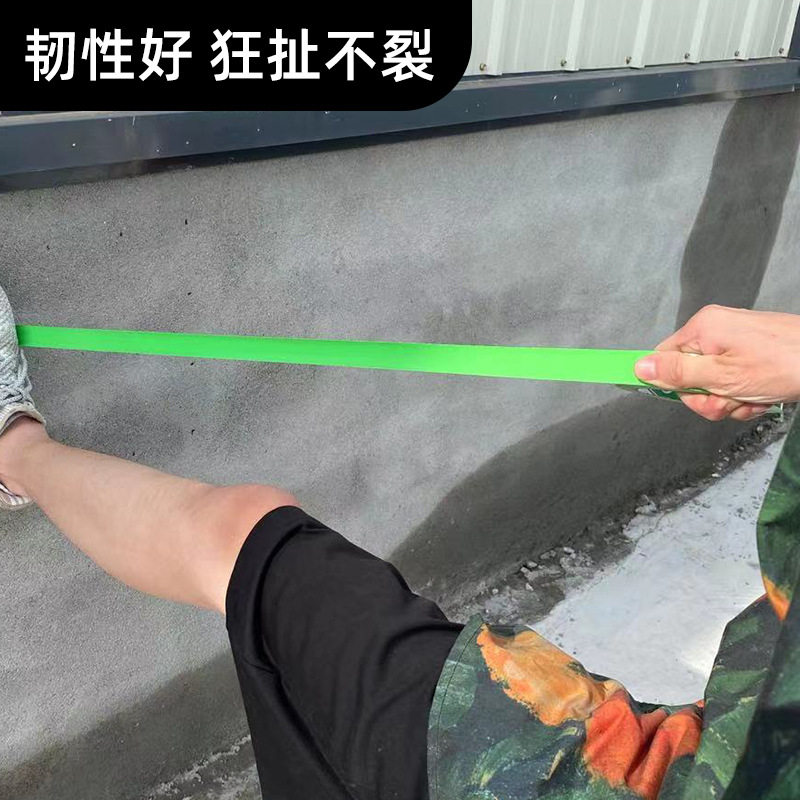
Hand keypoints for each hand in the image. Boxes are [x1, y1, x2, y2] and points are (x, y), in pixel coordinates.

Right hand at [634, 305, 799, 421]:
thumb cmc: (786, 363)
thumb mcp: (722, 376)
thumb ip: (678, 374)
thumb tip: (640, 368)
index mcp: (703, 328)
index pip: (663, 359)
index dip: (672, 384)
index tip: (687, 394)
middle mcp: (715, 330)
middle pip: (688, 376)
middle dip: (708, 397)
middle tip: (730, 398)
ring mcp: (734, 342)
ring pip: (712, 384)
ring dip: (729, 400)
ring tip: (752, 396)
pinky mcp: (750, 353)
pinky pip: (732, 381)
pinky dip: (745, 395)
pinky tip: (761, 395)